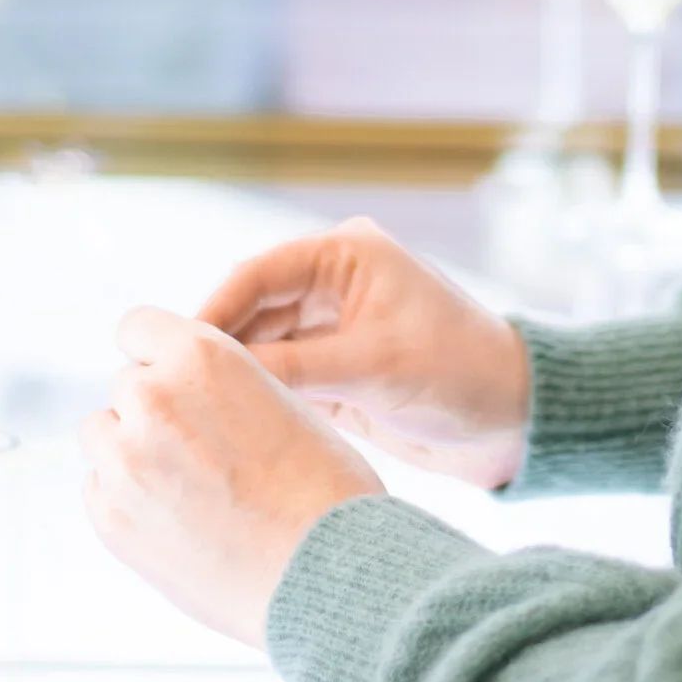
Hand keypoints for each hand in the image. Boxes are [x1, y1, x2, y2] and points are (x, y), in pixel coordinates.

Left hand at [81, 307, 383, 648]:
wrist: (324, 569)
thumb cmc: (322, 485)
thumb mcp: (279, 399)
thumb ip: (218, 388)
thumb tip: (183, 393)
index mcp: (202, 356)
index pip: (137, 326)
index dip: (157, 353)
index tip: (173, 377)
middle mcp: (153, 398)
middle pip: (125, 386)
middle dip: (153, 408)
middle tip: (199, 447)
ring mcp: (124, 461)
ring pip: (102, 436)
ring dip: (132, 450)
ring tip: (187, 484)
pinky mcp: (111, 519)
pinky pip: (99, 490)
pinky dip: (127, 499)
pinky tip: (178, 518)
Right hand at [196, 216, 530, 490]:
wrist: (515, 420)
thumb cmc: (460, 372)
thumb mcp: (371, 366)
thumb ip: (291, 366)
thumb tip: (211, 372)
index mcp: (347, 255)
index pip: (257, 273)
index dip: (212, 310)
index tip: (171, 353)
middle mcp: (335, 284)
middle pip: (252, 310)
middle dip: (215, 348)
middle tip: (166, 390)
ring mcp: (334, 330)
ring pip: (262, 348)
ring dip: (234, 377)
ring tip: (190, 415)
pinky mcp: (337, 373)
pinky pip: (282, 379)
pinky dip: (258, 398)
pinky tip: (226, 426)